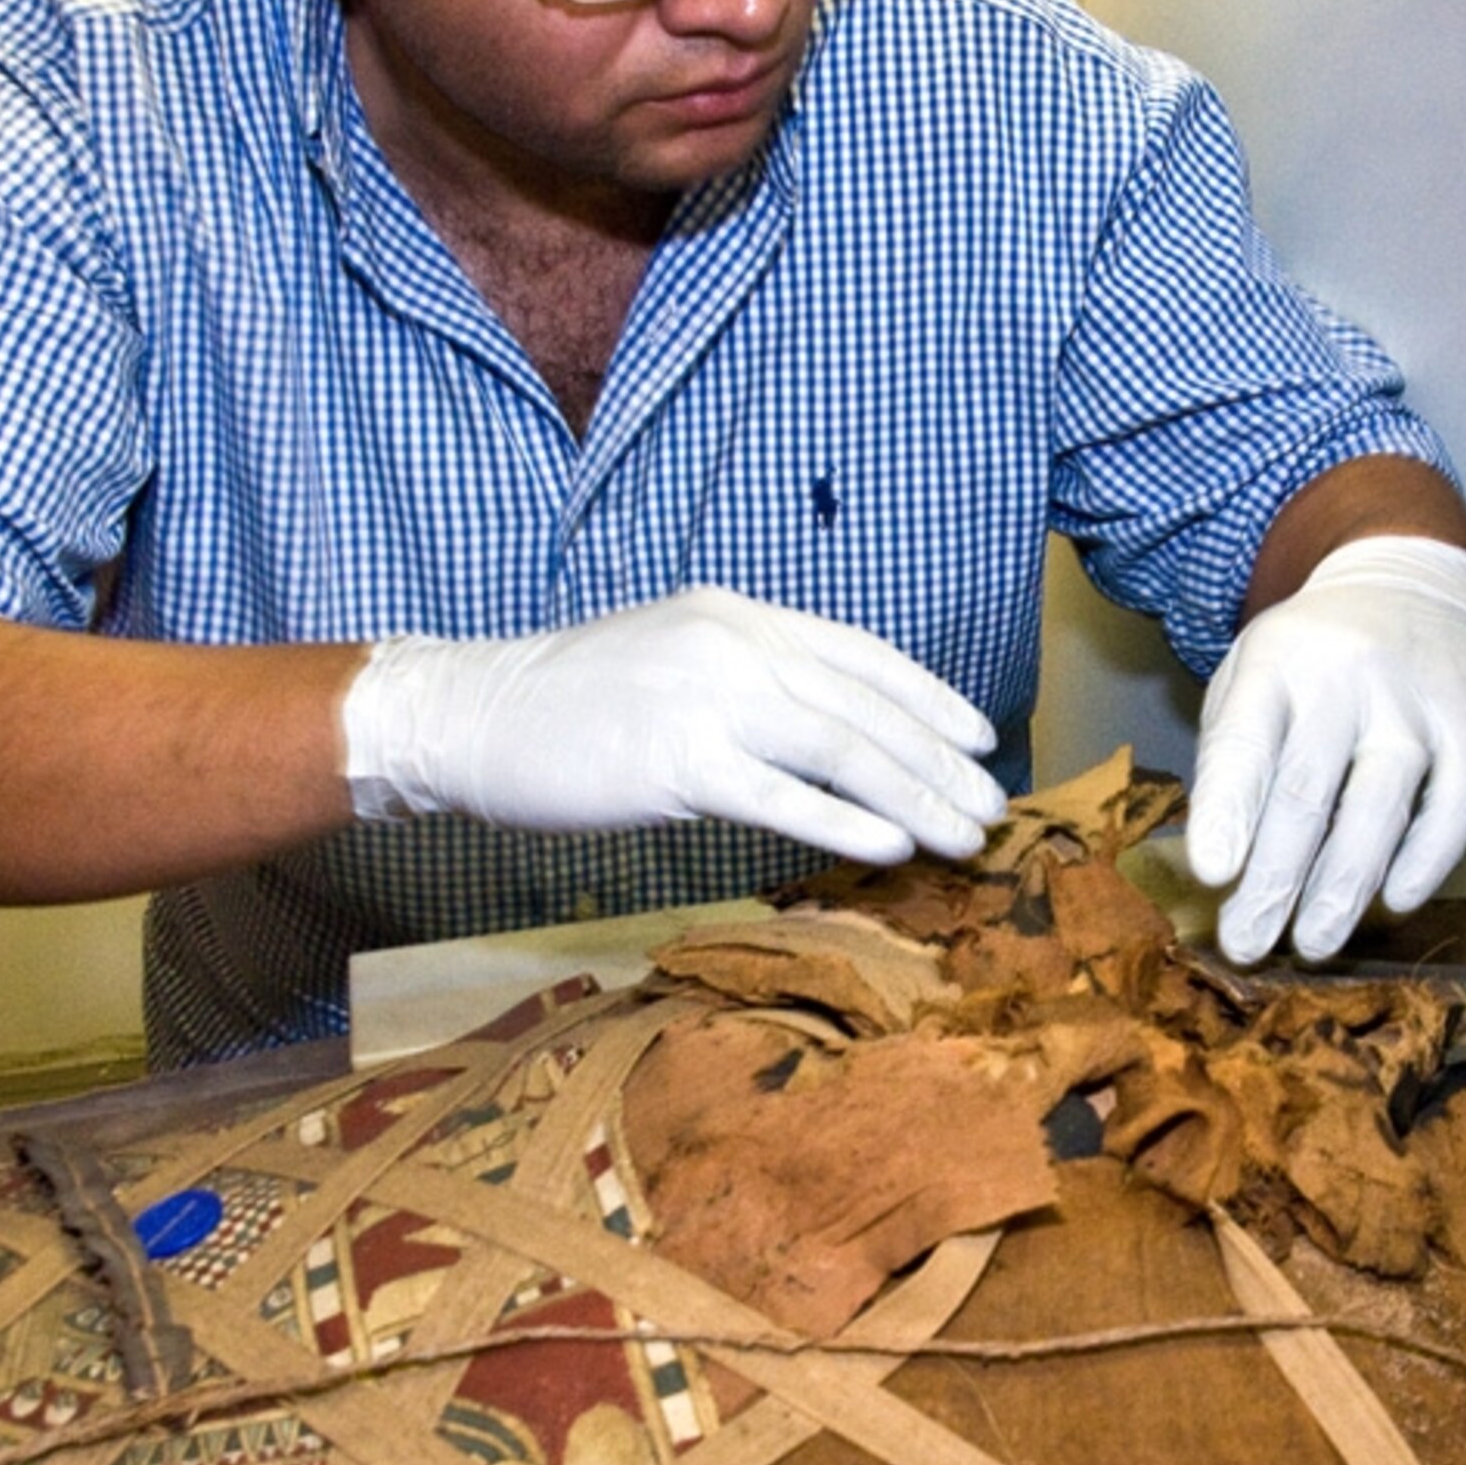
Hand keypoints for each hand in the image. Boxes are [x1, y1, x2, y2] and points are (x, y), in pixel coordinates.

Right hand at [341, 589, 1006, 863]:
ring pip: (840, 750)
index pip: (862, 654)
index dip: (930, 699)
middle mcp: (733, 647)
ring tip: (964, 836)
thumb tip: (832, 741)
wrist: (474, 714)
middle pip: (865, 709)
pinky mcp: (675, 760)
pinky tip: (892, 847)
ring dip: (915, 798)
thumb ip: (751, 684)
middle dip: (940, 763)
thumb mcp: (676, 661)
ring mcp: (705, 700)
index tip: (980, 740)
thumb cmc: (575, 704)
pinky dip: (844, 823)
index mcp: (739, 617)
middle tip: (992, 808)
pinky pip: (780, 796)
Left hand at [1186, 537, 1465, 965]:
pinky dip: (1426, 860)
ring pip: (1378, 807)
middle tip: (1248, 944)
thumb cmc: (1310, 657)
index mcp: (1276, 663)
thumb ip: (1231, 757)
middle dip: (1274, 879)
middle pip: (1307, 791)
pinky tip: (1395, 900)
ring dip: (1343, 887)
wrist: (1410, 584)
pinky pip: (1453, 807)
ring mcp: (1415, 705)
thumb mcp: (1250, 677)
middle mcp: (1346, 680)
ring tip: (1313, 943)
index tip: (1212, 875)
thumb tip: (1219, 866)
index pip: (1246, 742)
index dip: (1228, 810)